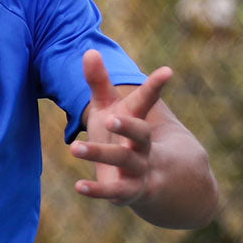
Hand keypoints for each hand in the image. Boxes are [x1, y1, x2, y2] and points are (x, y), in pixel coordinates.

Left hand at [70, 49, 170, 206]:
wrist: (154, 179)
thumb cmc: (123, 134)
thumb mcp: (110, 106)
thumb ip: (99, 82)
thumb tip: (88, 50)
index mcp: (139, 120)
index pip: (148, 101)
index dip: (156, 86)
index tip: (168, 71)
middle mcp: (144, 145)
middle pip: (141, 134)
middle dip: (128, 127)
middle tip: (111, 118)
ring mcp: (139, 169)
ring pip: (124, 161)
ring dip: (100, 154)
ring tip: (74, 147)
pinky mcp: (128, 190)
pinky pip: (114, 191)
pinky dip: (97, 191)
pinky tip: (79, 186)